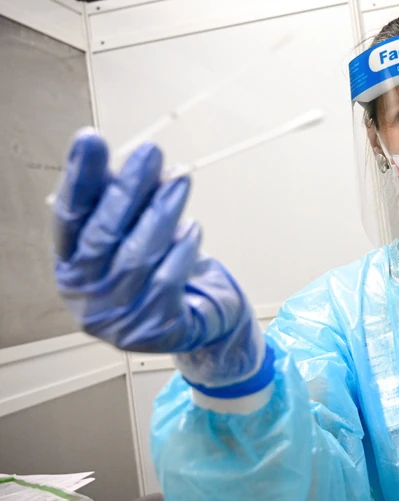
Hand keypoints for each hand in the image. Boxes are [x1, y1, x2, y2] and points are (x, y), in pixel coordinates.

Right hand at [52, 129, 266, 387]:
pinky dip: (181, 250)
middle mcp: (86, 295)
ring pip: (138, 255)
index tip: (90, 139)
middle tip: (150, 153)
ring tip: (180, 180)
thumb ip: (121, 204)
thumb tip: (124, 162)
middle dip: (128, 189)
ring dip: (162, 212)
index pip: (70, 216)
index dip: (79, 178)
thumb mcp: (131, 237)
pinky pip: (167, 281)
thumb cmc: (157, 273)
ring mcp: (118, 317)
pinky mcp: (154, 329)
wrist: (194, 323)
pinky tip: (191, 228)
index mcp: (71, 267)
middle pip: (103, 234)